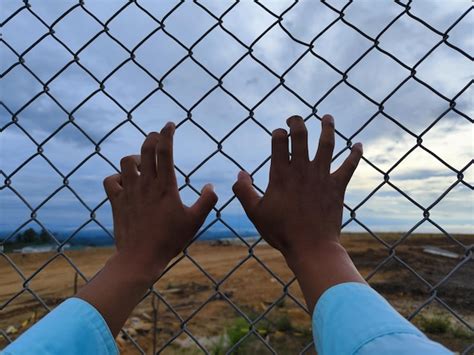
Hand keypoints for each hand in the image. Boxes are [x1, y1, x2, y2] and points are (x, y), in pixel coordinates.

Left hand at [103, 122, 217, 280]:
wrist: (140, 257)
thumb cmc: (170, 240)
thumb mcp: (195, 221)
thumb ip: (206, 201)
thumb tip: (211, 186)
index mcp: (166, 186)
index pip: (164, 150)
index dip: (167, 133)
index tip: (170, 125)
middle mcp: (146, 184)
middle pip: (145, 149)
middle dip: (152, 138)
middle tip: (158, 138)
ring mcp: (129, 191)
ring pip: (126, 162)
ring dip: (134, 158)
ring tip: (142, 163)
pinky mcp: (117, 201)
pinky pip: (111, 180)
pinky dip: (117, 177)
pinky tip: (125, 182)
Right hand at [232, 115, 364, 310]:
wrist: (311, 247)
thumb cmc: (281, 231)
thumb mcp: (255, 213)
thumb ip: (244, 191)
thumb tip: (240, 173)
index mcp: (281, 174)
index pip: (279, 141)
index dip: (277, 133)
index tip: (277, 134)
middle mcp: (302, 170)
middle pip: (301, 136)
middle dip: (297, 122)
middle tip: (294, 118)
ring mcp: (321, 176)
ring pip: (326, 144)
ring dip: (327, 128)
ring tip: (327, 117)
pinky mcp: (336, 186)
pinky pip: (348, 166)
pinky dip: (354, 154)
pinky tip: (359, 145)